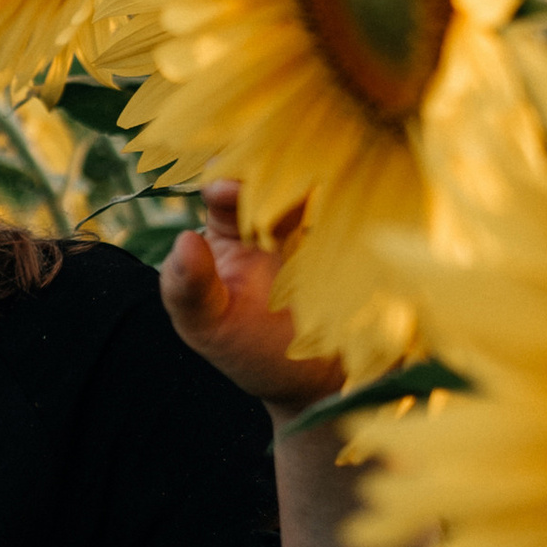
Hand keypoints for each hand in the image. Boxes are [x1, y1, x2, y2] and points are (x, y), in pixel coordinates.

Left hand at [159, 186, 343, 409]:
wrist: (320, 383)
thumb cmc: (252, 353)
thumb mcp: (209, 327)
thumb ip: (187, 289)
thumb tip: (185, 238)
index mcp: (228, 230)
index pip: (224, 189)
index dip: (226, 181)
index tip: (231, 190)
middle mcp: (272, 216)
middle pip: (274, 172)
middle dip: (279, 162)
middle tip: (286, 165)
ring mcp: (318, 223)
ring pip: (317, 180)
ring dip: (320, 172)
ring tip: (326, 170)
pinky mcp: (358, 235)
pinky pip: (358, 206)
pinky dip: (358, 196)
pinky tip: (361, 193)